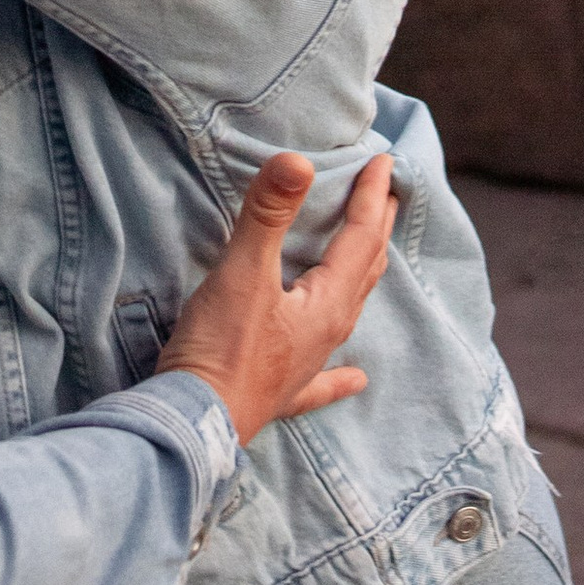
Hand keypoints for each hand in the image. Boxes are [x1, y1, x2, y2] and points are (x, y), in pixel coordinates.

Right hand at [153, 153, 395, 444]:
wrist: (196, 423)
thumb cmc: (220, 348)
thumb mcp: (242, 271)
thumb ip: (268, 214)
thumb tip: (298, 161)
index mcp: (327, 303)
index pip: (360, 238)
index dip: (371, 196)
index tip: (385, 162)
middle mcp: (327, 333)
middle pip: (363, 271)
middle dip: (375, 230)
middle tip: (387, 196)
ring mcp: (307, 365)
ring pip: (348, 312)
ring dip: (362, 277)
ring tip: (373, 257)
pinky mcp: (282, 391)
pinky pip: (323, 379)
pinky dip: (341, 375)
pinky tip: (357, 379)